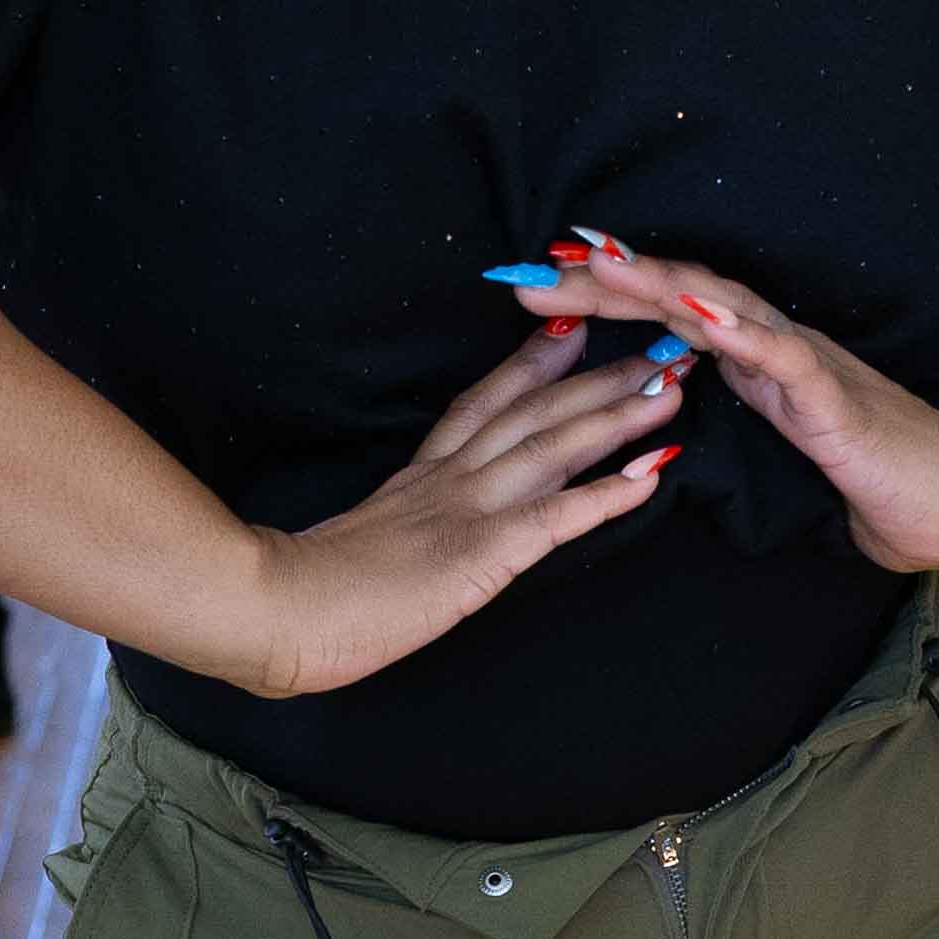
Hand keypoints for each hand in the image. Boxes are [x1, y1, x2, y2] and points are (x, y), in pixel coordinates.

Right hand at [240, 316, 686, 697]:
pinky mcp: (478, 552)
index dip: (530, 367)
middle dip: (598, 377)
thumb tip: (401, 547)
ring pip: (553, 447)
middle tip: (653, 343)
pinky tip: (653, 474)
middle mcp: (446, 481)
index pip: (481, 408)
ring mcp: (464, 510)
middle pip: (532, 412)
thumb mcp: (348, 550)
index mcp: (416, 481)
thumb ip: (385, 537)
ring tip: (669, 388)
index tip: (571, 329)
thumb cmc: (294, 595)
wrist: (269, 609)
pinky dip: (609, 493)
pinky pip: (557, 517)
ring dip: (617, 416)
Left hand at [493, 236, 938, 576]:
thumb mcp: (793, 451)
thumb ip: (754, 425)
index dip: (605, 297)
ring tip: (595, 263)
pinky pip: (777, 356)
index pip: (667, 317)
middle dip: (602, 281)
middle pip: (676, 298)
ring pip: (717, 309)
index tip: (539, 284)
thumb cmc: (884, 484)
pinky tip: (693, 315)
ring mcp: (802, 365)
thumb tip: (706, 423)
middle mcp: (772, 349)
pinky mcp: (832, 399)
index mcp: (756, 364)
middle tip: (530, 264)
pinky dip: (735, 331)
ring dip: (654, 284)